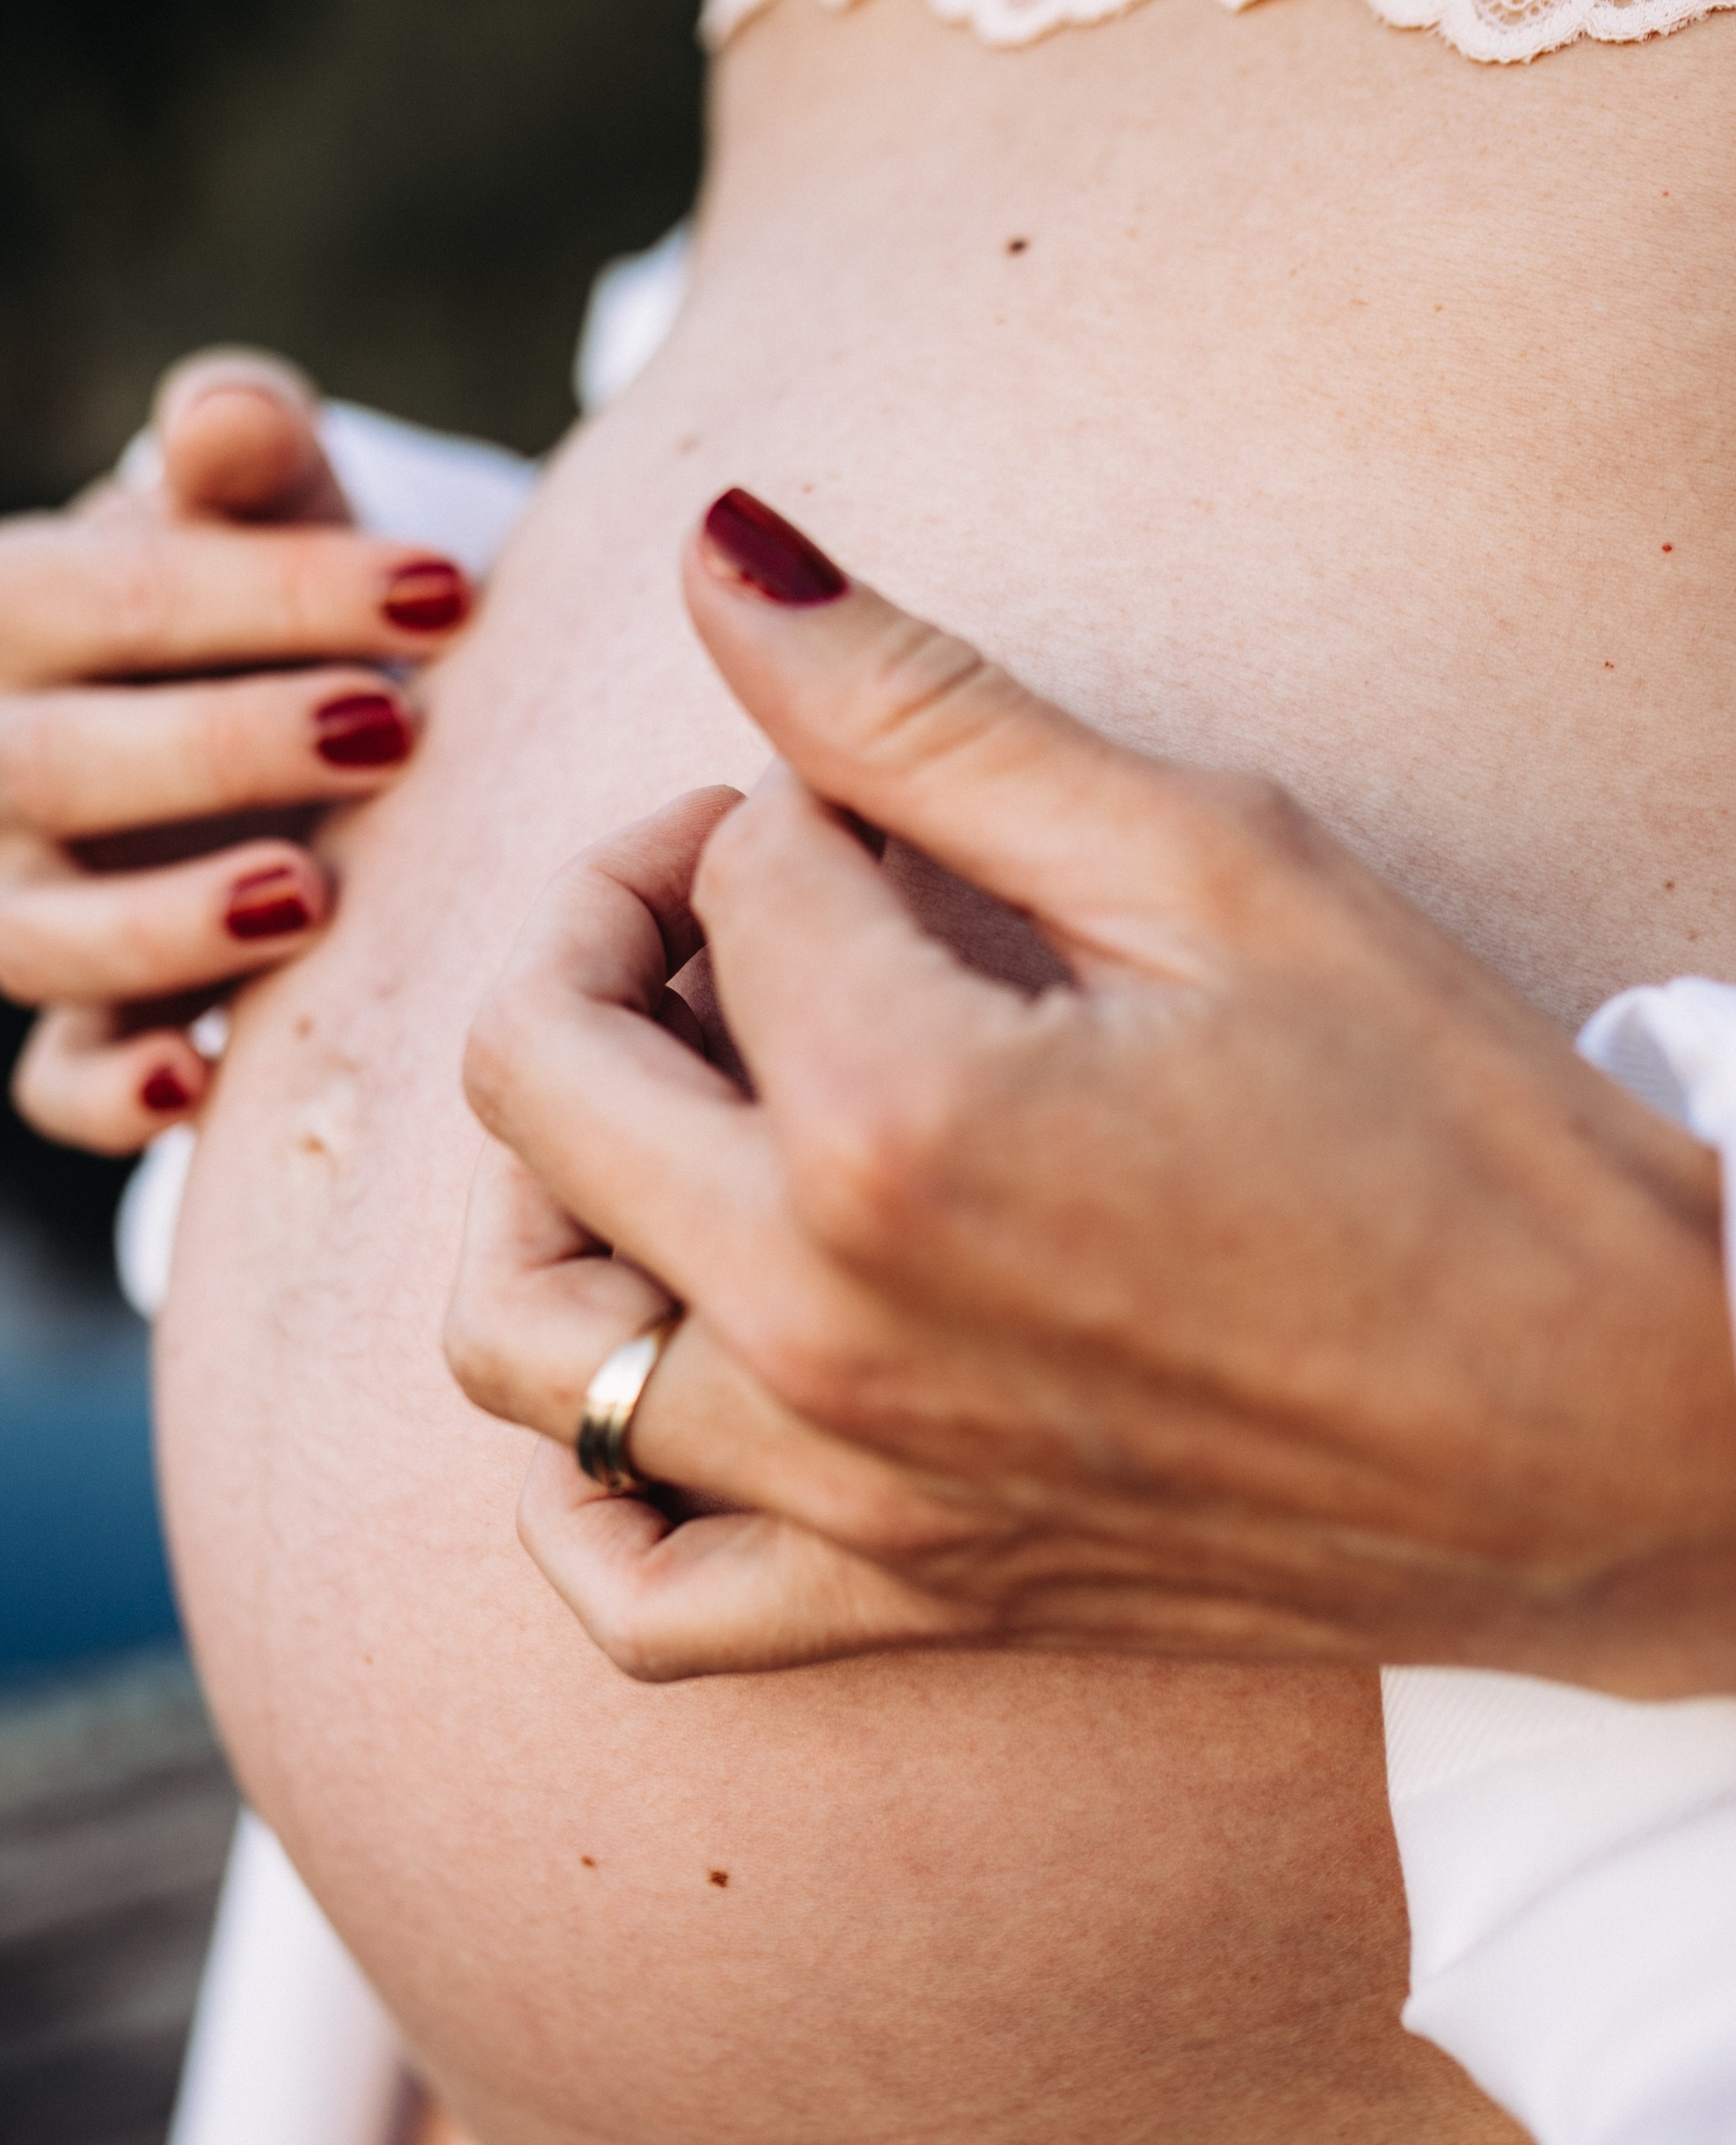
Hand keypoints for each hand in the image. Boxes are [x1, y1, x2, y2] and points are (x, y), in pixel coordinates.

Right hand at [0, 349, 473, 1152]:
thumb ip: (249, 460)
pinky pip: (52, 1083)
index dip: (265, 593)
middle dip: (224, 750)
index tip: (446, 588)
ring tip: (313, 897)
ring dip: (170, 925)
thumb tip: (226, 416)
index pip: (89, 598)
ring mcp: (16, 902)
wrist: (294, 714)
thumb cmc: (279, 597)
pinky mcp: (77, 1023)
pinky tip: (199, 1078)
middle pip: (53, 769)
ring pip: (37, 937)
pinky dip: (110, 1092)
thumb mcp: (279, 507)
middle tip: (393, 732)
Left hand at [446, 490, 1735, 1692]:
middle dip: (596, 930)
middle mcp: (825, 1326)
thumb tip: (726, 548)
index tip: (878, 820)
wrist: (1630, 1434)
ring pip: (519, 1344)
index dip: (784, 807)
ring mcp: (847, 1490)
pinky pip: (630, 1596)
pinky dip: (584, 1486)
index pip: (723, 884)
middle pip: (530, 1080)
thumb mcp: (1213, 862)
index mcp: (899, 1119)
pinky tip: (653, 1363)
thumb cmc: (1460, 1137)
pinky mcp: (898, 1595)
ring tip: (658, 1108)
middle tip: (718, 897)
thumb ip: (923, 708)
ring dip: (537, 1183)